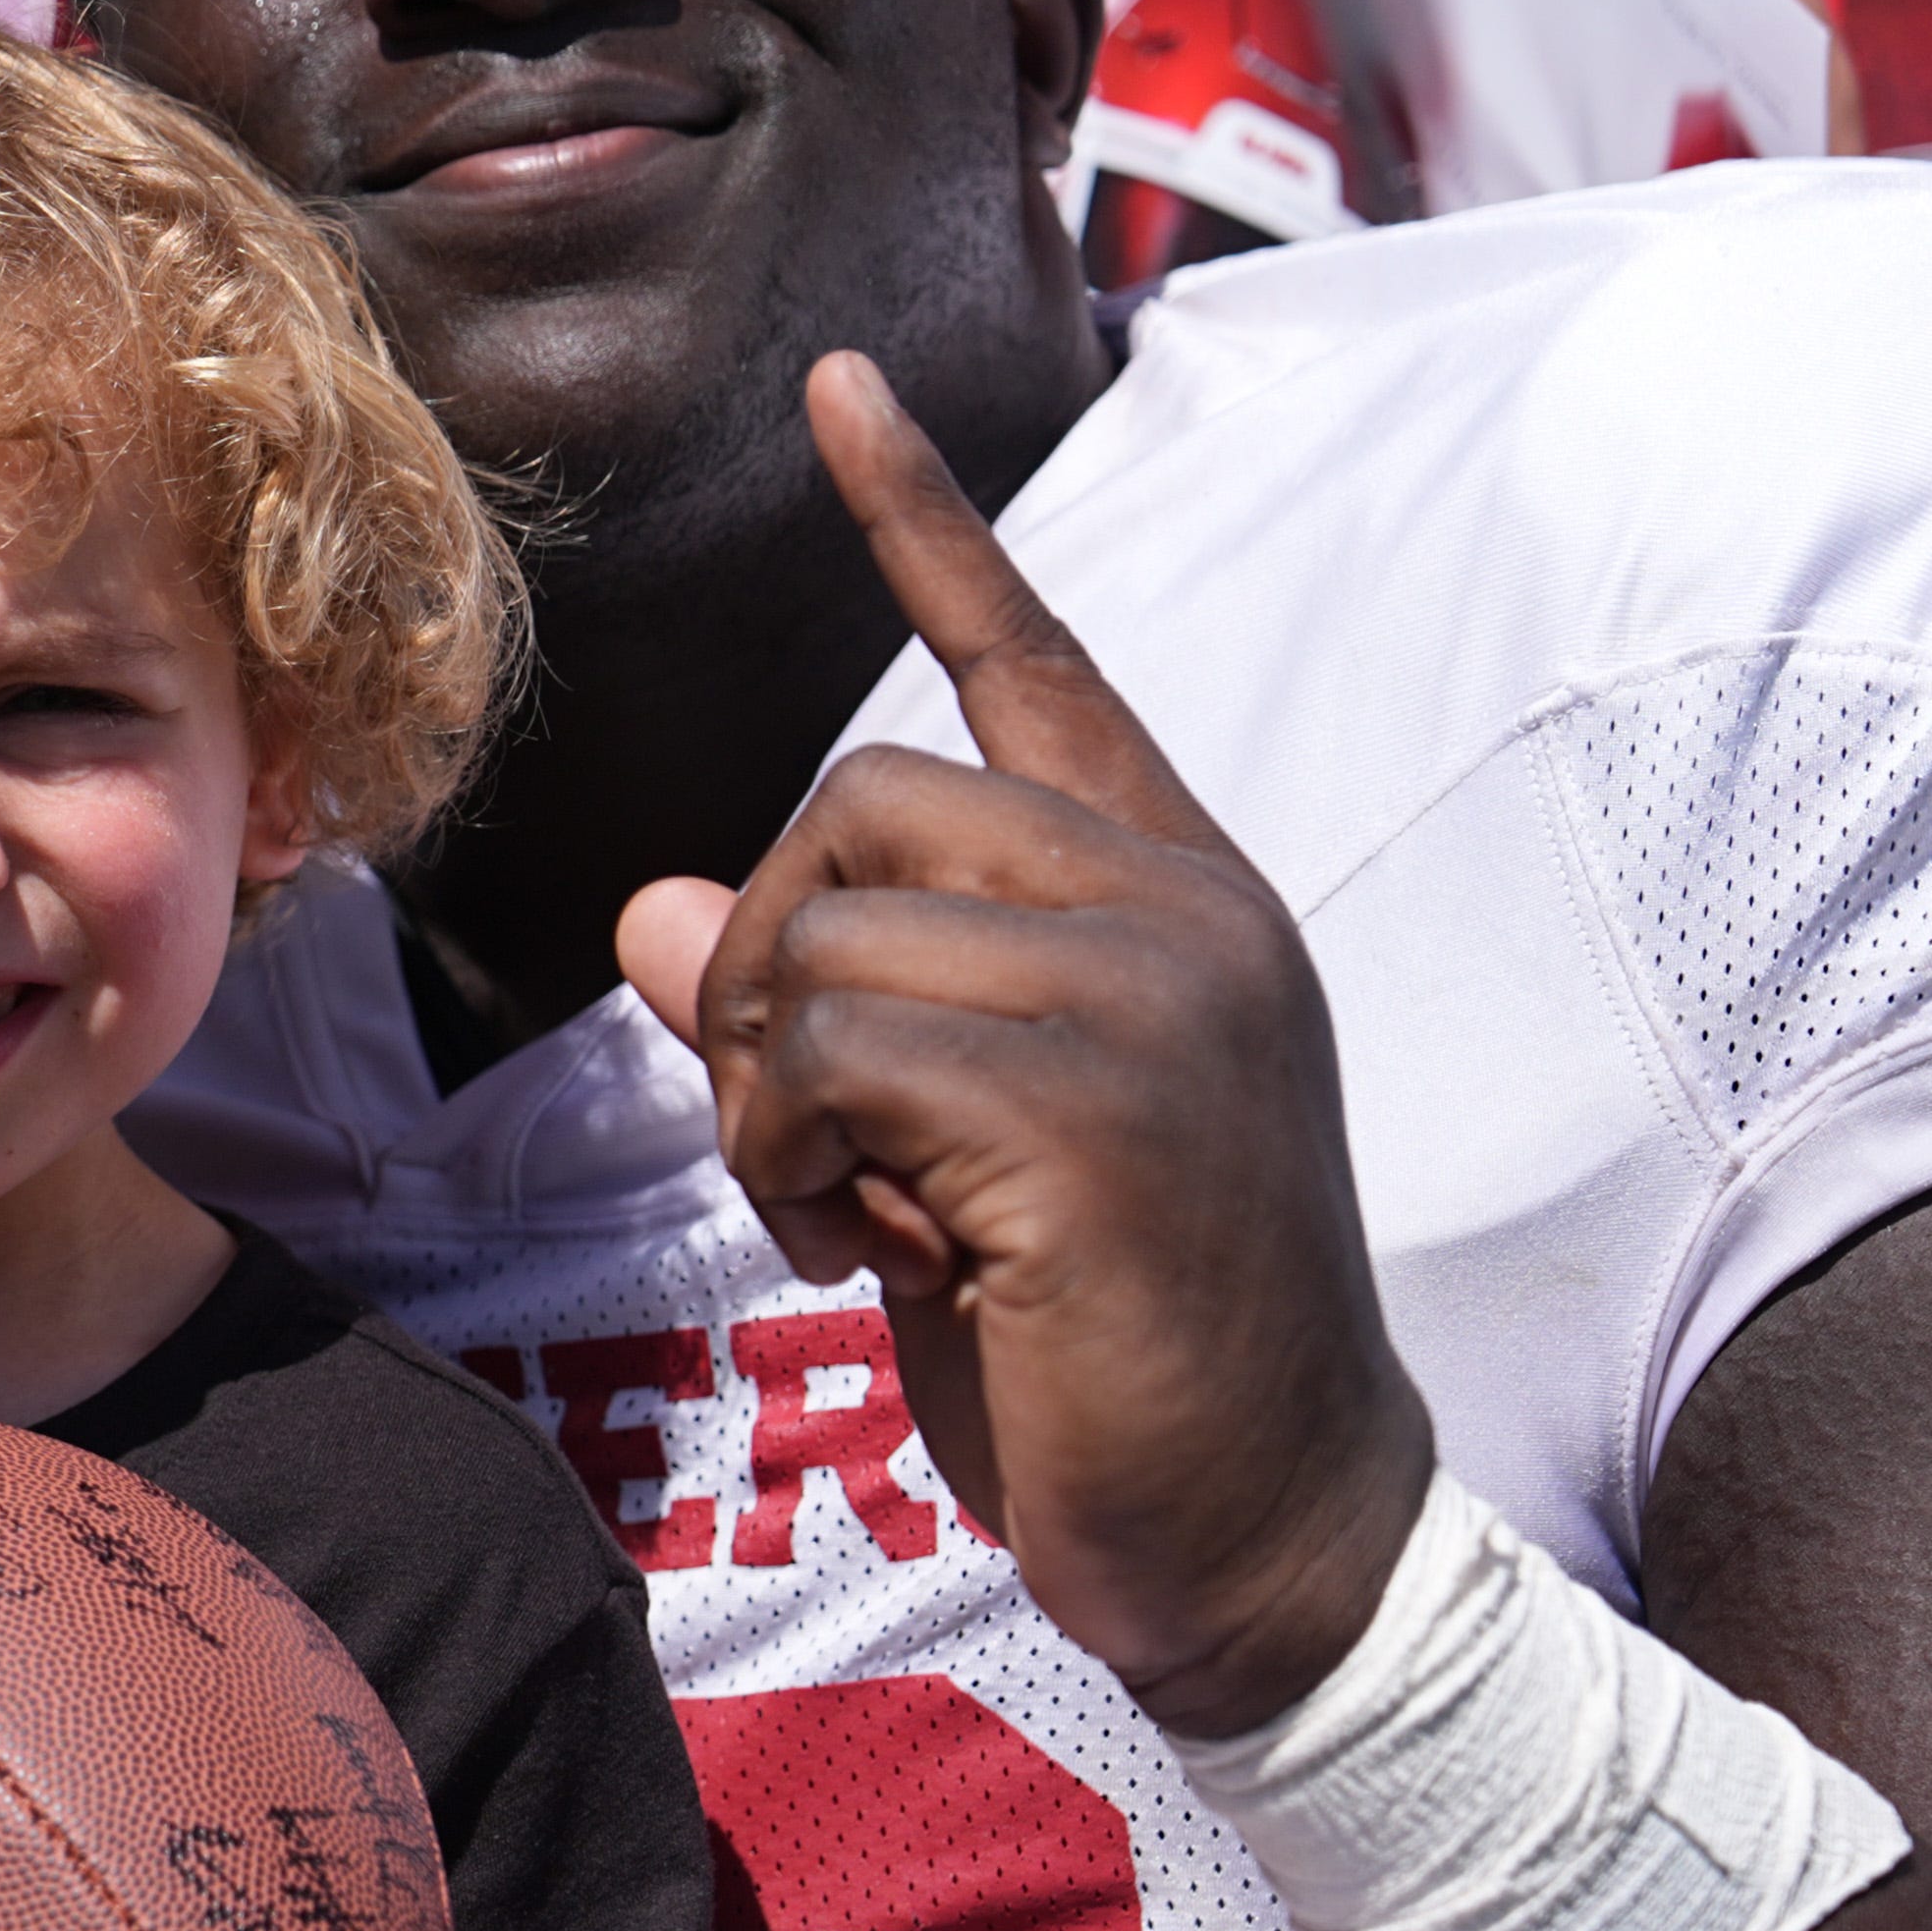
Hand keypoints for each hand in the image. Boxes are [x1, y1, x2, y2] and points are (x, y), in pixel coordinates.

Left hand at [618, 353, 1433, 1737]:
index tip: (842, 389)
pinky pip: (825, 1050)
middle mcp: (1184, 910)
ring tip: (861, 1213)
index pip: (1035, 663)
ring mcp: (1158, 997)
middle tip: (805, 1135)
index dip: (928, 525)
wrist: (1276, 1541)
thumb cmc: (1109, 1352)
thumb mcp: (947, 1153)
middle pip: (857, 797)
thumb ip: (828, 1011)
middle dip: (765, 965)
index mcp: (1174, 896)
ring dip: (767, 1098)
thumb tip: (655, 908)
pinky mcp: (1099, 1107)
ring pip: (818, 937)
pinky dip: (791, 1158)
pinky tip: (877, 1250)